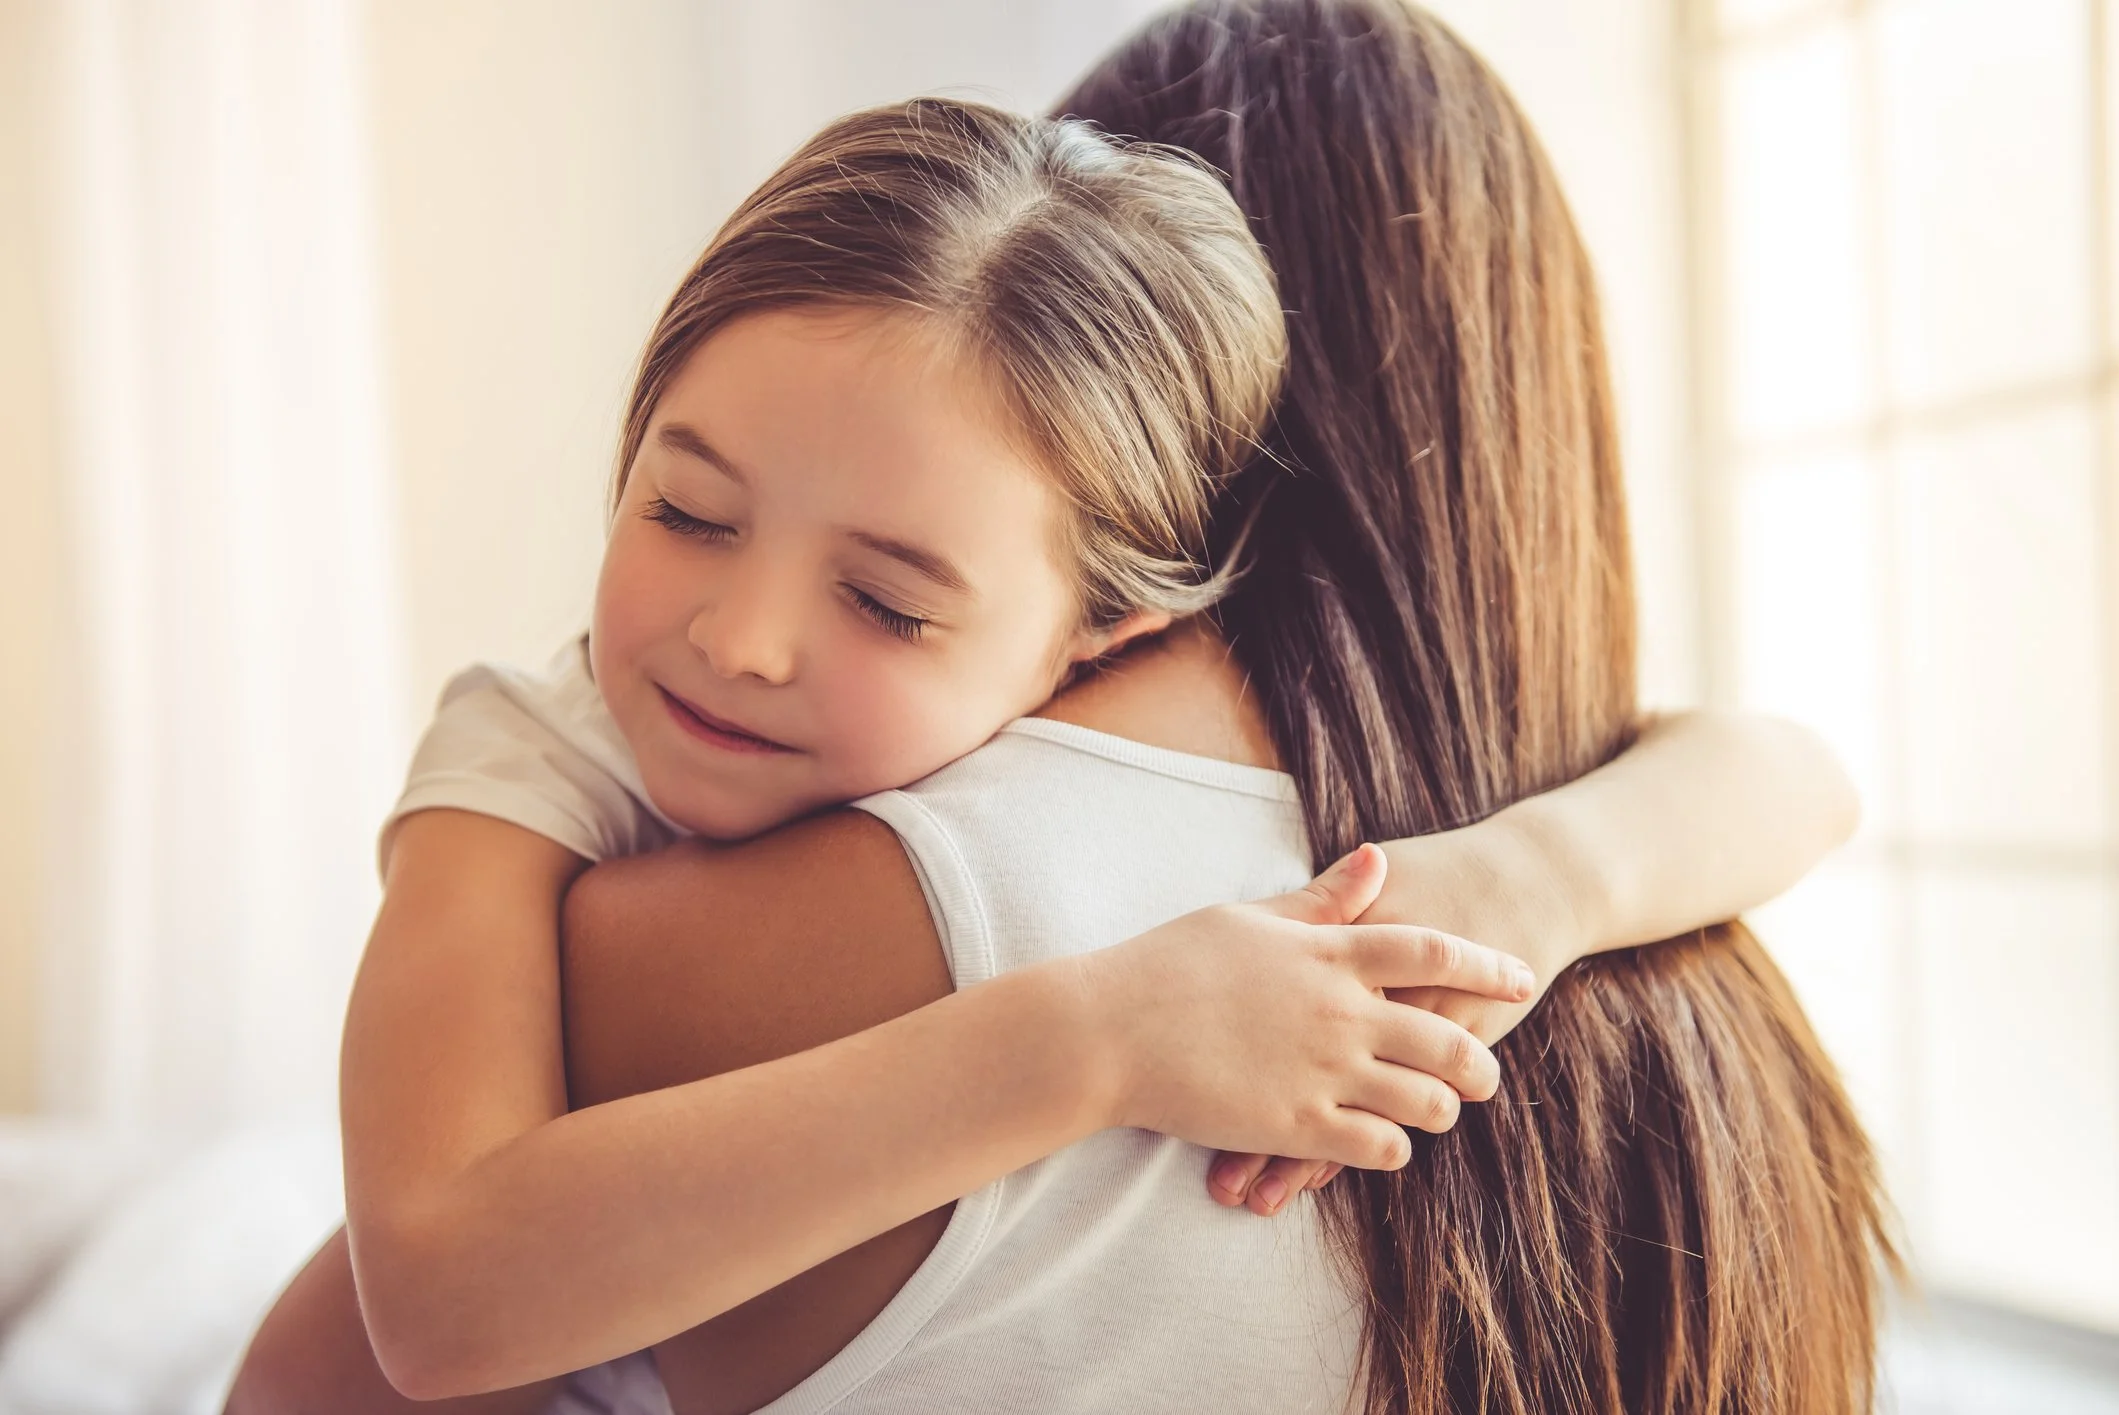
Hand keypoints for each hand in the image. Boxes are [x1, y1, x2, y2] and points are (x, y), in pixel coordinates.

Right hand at [1204, 821, 1580, 1214]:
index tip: (1522, 978)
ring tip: (1439, 1112)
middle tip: (1488, 1074)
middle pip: (1446, 1035)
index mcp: (1328, 952)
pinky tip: (1386, 1146)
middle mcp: (1339, 1011)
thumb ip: (1323, 899)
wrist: (1109, 1028)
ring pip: (1425, 1100)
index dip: (1486, 964)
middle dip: (1479, 1059)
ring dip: (1442, 1109)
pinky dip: (1393, 1150)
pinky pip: (1376, 1147)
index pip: (1432, 950)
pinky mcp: (1296, 1125)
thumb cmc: (1171, 963)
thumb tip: (1378, 859)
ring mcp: (1322, 1071)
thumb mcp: (1252, 916)